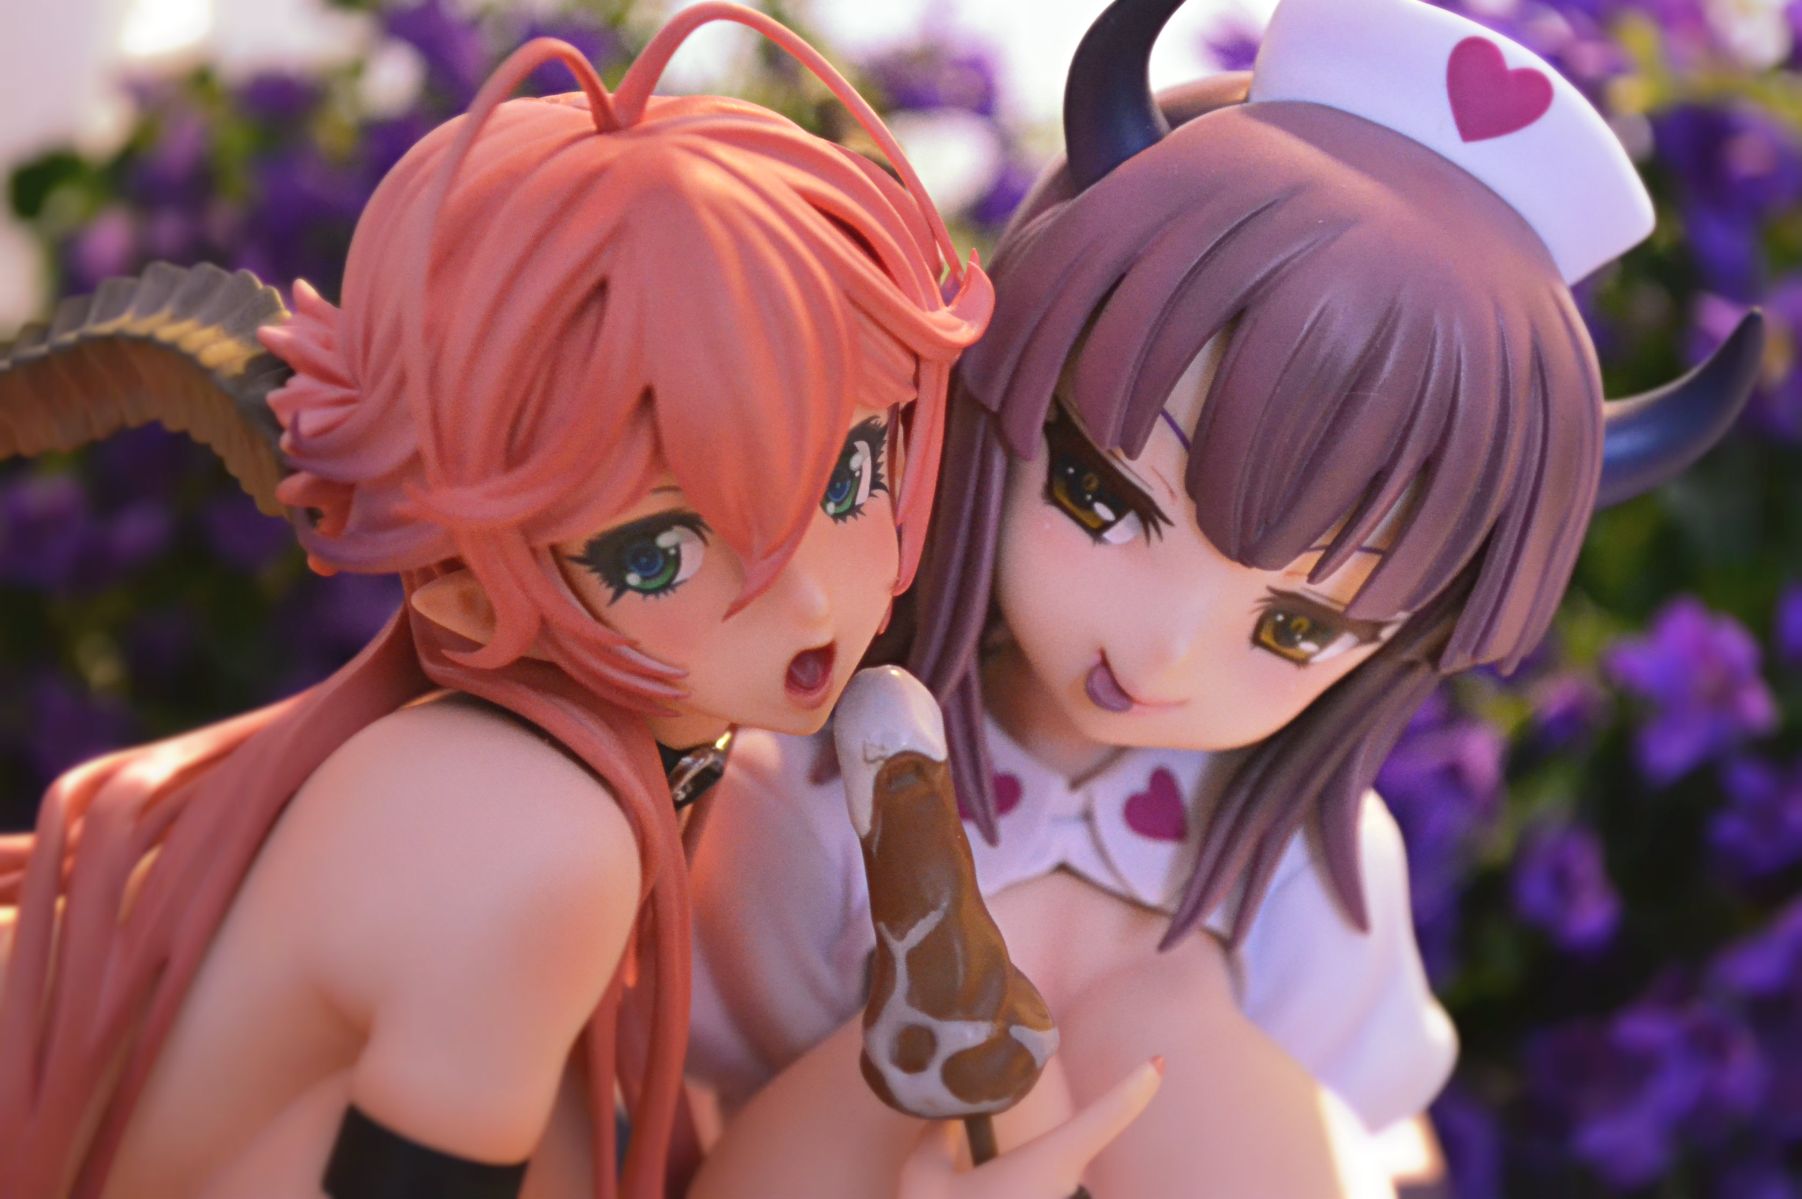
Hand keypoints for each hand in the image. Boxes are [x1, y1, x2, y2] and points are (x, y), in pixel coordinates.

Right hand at [896, 1059, 1162, 1198]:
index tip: (1158, 1062)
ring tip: (985, 1191)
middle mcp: (1064, 1192)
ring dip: (1015, 1186)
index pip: (1103, 1119)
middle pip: (1069, 1158)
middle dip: (1035, 1162)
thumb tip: (945, 1118)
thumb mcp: (923, 1176)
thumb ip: (937, 1137)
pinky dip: (1013, 1195)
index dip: (1135, 1088)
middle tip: (1000, 1170)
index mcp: (1044, 1164)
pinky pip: (1044, 1197)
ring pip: (1053, 1186)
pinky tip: (993, 1196)